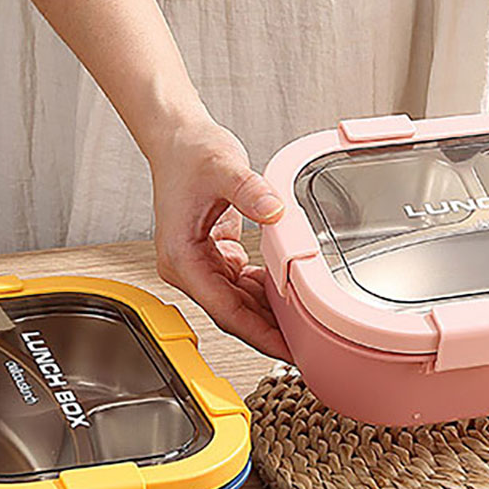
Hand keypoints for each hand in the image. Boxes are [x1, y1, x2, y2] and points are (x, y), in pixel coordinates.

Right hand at [148, 114, 292, 359]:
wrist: (179, 138)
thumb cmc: (189, 153)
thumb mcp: (223, 167)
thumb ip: (249, 190)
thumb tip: (274, 211)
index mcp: (181, 258)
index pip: (224, 311)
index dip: (258, 335)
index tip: (287, 350)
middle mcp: (188, 268)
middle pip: (234, 315)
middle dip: (269, 332)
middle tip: (309, 346)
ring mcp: (201, 265)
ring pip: (240, 304)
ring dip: (271, 314)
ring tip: (308, 325)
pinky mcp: (215, 257)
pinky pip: (244, 286)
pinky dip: (267, 292)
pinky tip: (291, 294)